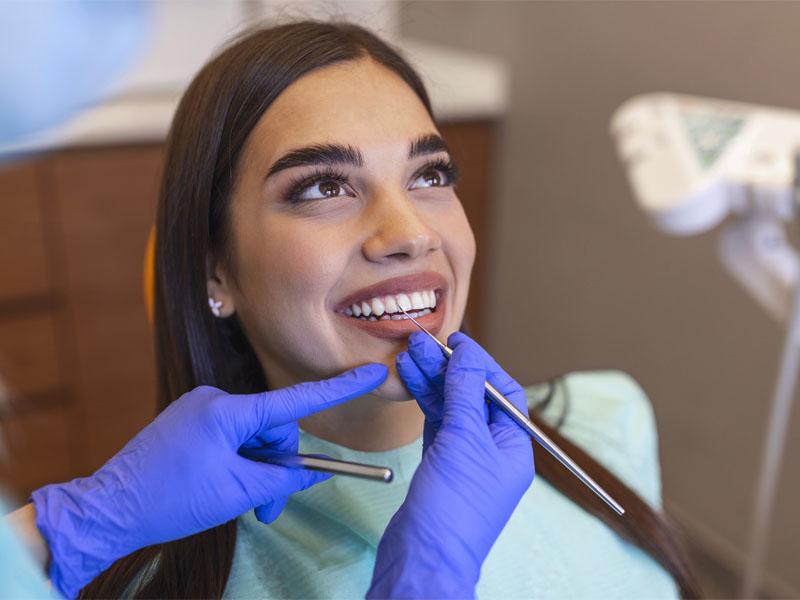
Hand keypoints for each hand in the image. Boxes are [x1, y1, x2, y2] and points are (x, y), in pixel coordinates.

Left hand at [31, 363, 386, 598]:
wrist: (108, 509)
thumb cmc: (170, 500)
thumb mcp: (237, 492)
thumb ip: (281, 478)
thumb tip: (311, 470)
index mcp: (227, 410)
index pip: (295, 400)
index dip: (339, 389)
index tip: (371, 373)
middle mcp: (214, 399)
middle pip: (273, 429)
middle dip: (278, 467)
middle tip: (269, 507)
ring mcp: (200, 408)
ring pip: (253, 436)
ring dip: (258, 470)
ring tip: (248, 505)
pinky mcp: (191, 421)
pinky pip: (232, 436)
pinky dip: (241, 461)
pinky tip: (229, 485)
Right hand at [368, 333, 532, 598]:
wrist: (423, 556)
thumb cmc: (453, 507)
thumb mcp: (465, 440)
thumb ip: (465, 394)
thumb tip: (467, 355)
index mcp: (513, 447)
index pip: (503, 392)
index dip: (480, 363)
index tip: (456, 342)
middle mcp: (492, 450)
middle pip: (473, 396)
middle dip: (448, 368)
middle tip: (421, 343)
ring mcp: (464, 458)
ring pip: (450, 408)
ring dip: (431, 380)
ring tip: (408, 355)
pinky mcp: (439, 465)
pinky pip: (434, 423)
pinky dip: (422, 401)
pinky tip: (409, 379)